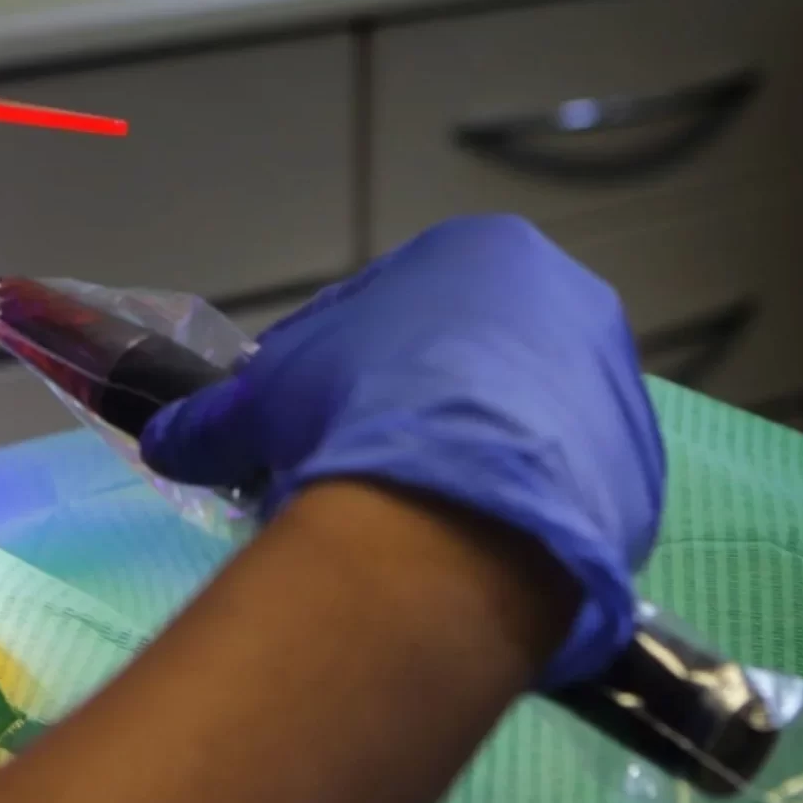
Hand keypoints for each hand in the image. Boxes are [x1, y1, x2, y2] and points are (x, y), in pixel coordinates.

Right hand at [140, 215, 663, 687]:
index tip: (305, 422)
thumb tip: (165, 441)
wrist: (462, 508)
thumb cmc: (356, 412)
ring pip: (520, 427)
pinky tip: (468, 549)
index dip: (334, 368)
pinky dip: (516, 515)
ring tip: (410, 524)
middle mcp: (566, 300)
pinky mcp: (637, 471)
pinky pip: (560, 491)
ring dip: (467, 464)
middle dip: (410, 414)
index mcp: (479, 253)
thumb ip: (212, 419)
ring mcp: (613, 386)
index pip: (390, 307)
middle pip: (467, 364)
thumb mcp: (261, 404)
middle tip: (356, 475)